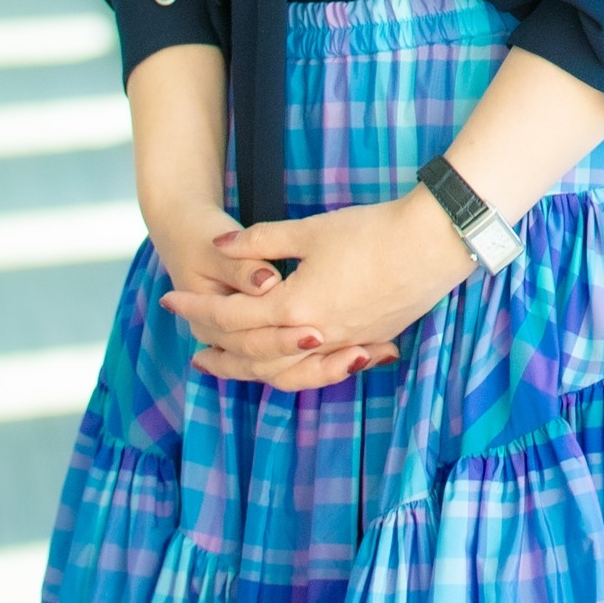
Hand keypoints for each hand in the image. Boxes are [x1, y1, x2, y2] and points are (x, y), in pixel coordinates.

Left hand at [164, 187, 475, 389]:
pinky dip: (296, 372)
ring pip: (287, 372)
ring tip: (234, 367)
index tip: (170, 303)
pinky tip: (289, 365)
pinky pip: (320, 370)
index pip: (230, 317)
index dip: (197, 311)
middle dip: (219, 354)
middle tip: (194, 352)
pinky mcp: (367, 341)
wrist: (433, 243)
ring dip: (254, 371)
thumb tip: (222, 245)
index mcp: (294, 306)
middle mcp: (315, 335)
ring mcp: (344, 343)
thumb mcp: (310, 230)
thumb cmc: (372, 231)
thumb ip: (261, 242)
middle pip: (253, 356)